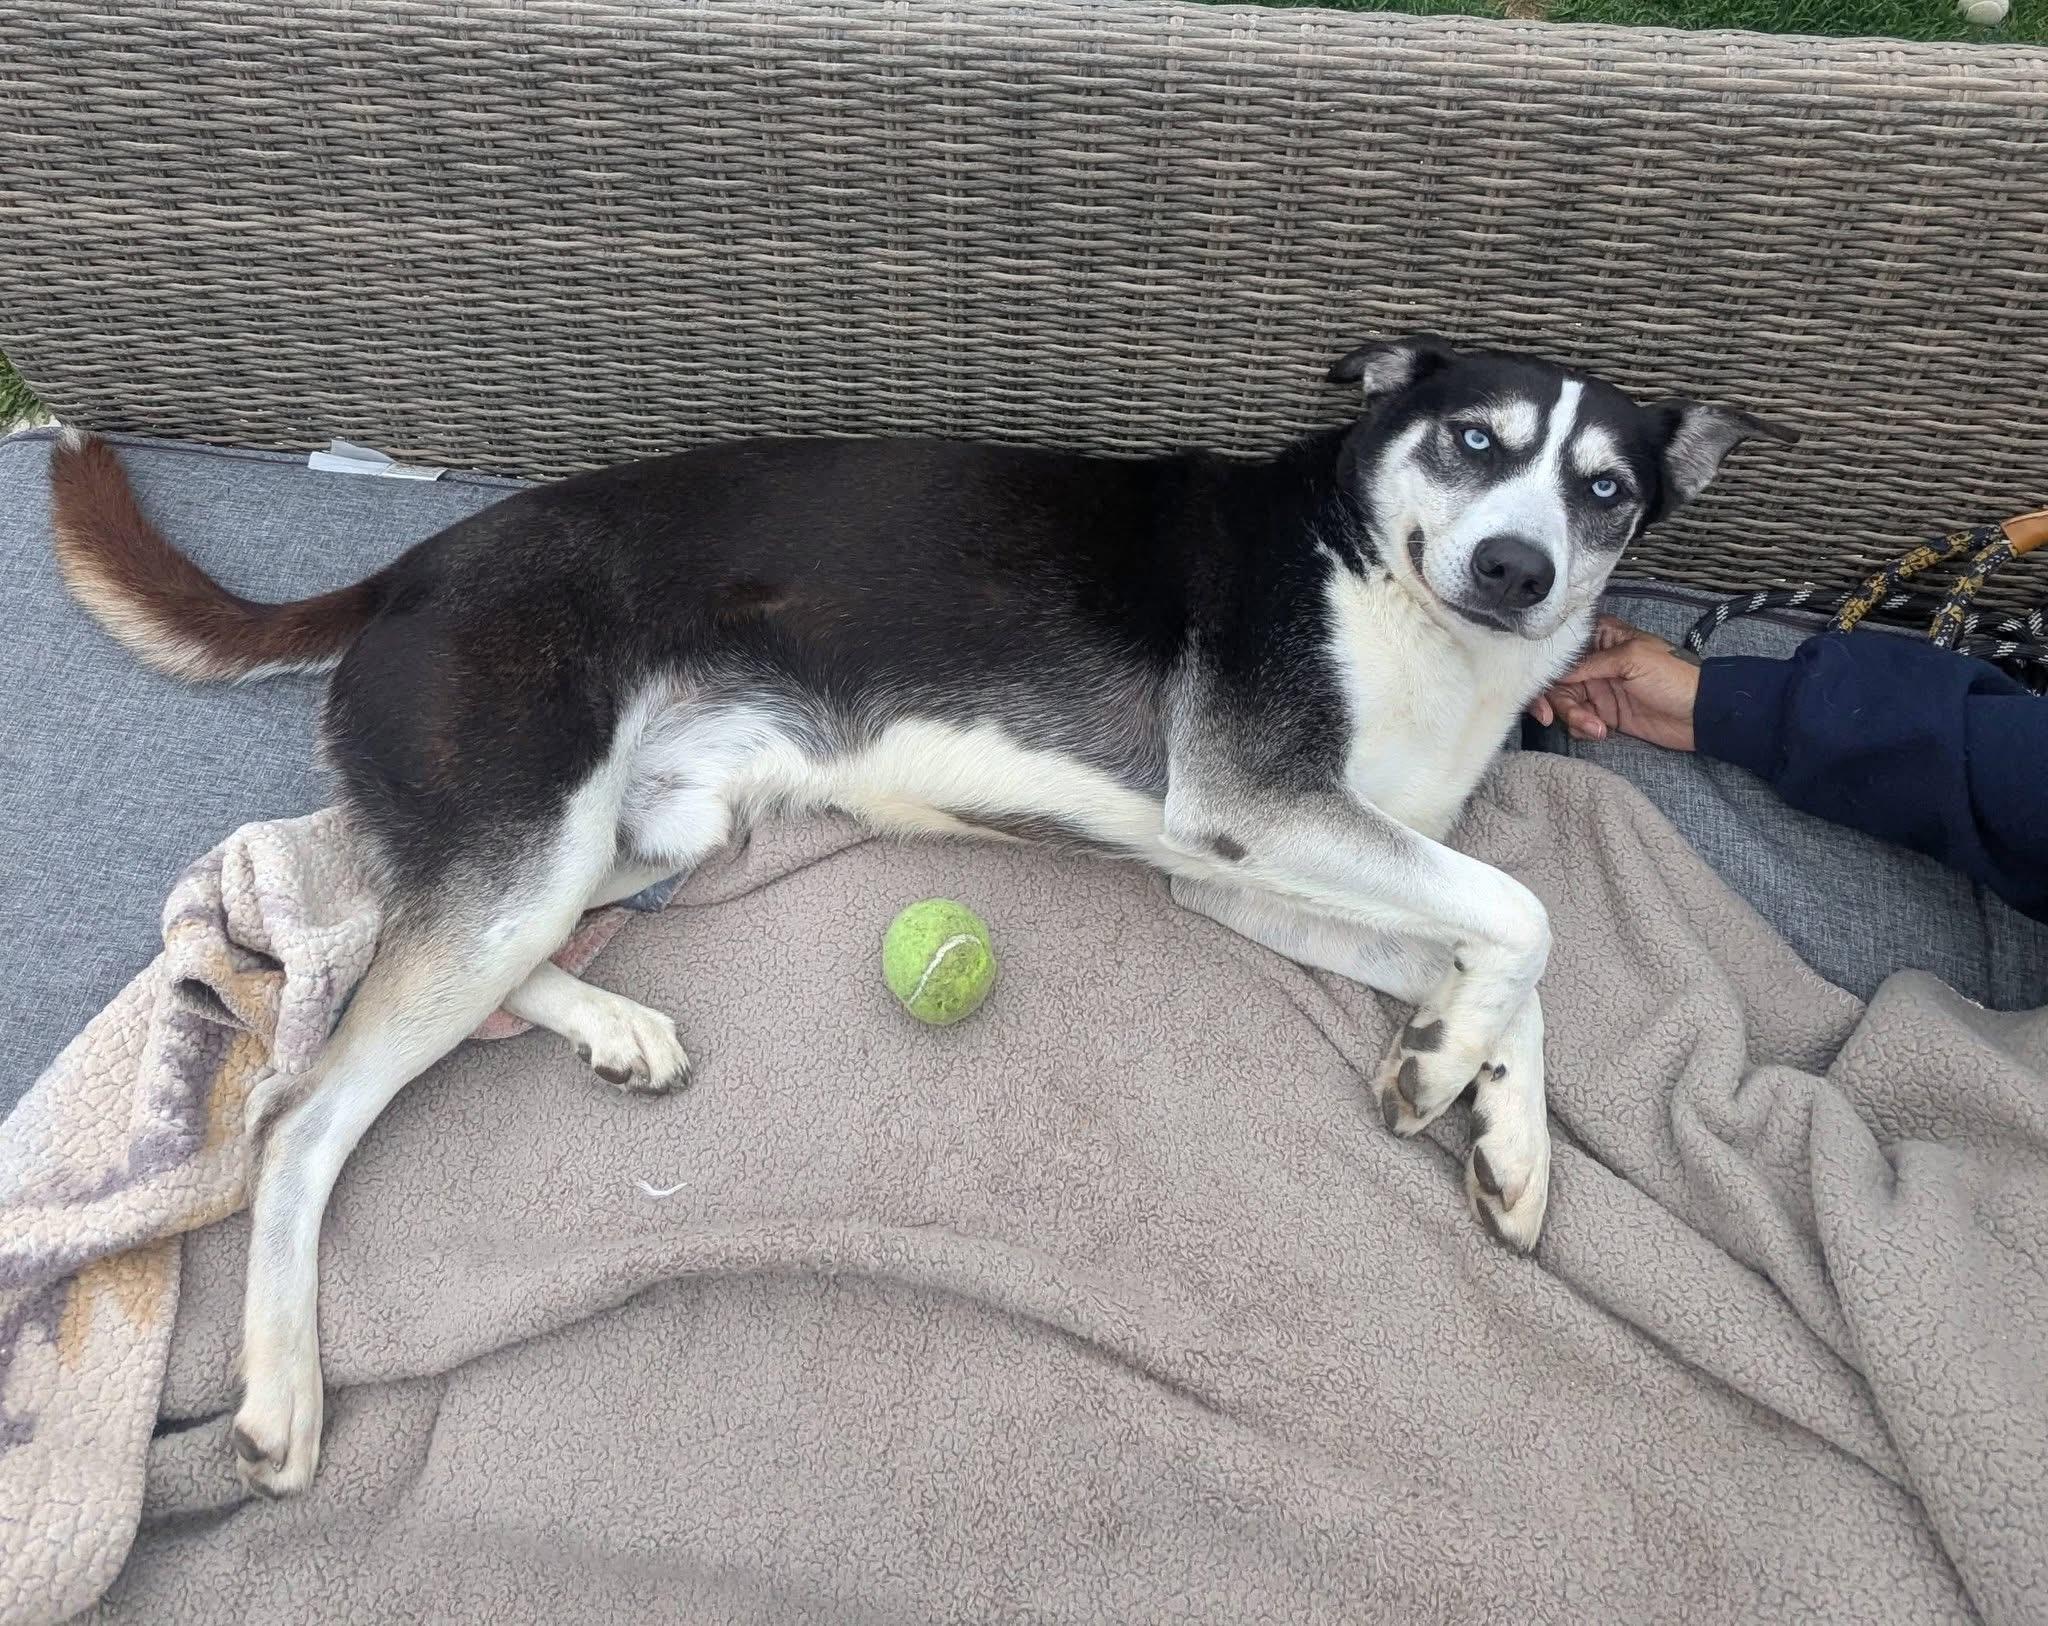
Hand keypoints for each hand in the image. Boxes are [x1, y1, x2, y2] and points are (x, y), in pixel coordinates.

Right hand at [1529, 615, 1700, 751]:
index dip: (1545, 668)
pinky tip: (1601, 732)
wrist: (1700, 714)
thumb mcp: (1632, 658)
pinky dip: (1583, 729)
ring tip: (1598, 728)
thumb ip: (1591, 663)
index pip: (1560, 650)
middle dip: (1558, 702)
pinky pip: (1578, 722)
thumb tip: (1557, 672)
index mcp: (1602, 639)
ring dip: (1575, 719)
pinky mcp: (1604, 714)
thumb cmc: (1673, 676)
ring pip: (1565, 704)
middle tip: (1562, 718)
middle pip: (1556, 681)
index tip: (1540, 687)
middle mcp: (1594, 663)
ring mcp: (1598, 689)